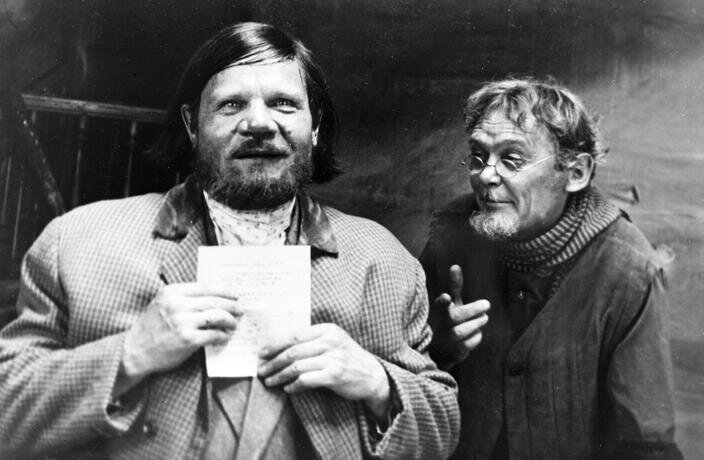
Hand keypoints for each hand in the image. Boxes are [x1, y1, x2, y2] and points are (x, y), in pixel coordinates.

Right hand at [120, 283, 240, 388]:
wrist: (135, 351)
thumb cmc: (151, 327)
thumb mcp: (163, 303)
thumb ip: (183, 297)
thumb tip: (213, 295)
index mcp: (172, 292)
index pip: (206, 287)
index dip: (225, 290)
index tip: (235, 293)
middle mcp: (178, 304)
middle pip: (214, 301)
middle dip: (232, 305)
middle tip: (241, 308)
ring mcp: (183, 322)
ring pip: (217, 316)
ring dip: (230, 320)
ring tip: (234, 323)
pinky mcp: (187, 339)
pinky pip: (213, 334)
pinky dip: (222, 335)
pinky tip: (224, 336)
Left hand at [258, 323, 390, 418]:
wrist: (372, 375)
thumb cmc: (347, 358)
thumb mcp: (333, 342)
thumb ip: (312, 341)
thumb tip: (279, 346)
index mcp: (327, 329)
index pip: (294, 334)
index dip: (275, 344)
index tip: (261, 352)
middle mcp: (330, 341)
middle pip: (292, 351)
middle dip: (273, 362)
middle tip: (262, 370)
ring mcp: (333, 358)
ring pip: (296, 366)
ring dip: (279, 375)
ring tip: (270, 382)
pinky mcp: (335, 375)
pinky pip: (306, 379)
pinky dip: (294, 385)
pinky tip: (288, 388)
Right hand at [433, 265, 489, 363]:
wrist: (442, 349)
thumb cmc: (449, 320)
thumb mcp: (452, 303)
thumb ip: (454, 286)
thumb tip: (455, 266)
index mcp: (440, 310)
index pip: (439, 305)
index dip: (443, 302)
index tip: (446, 297)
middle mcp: (440, 325)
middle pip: (456, 317)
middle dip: (473, 310)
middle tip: (486, 305)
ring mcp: (446, 339)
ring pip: (463, 331)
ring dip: (477, 323)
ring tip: (484, 318)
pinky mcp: (453, 351)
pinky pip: (469, 344)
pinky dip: (476, 338)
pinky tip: (477, 333)